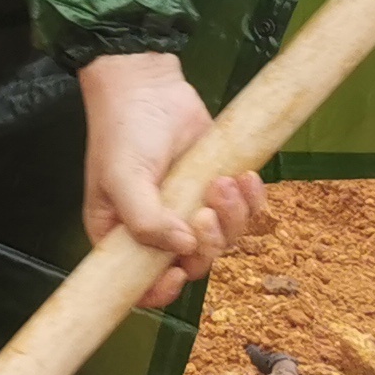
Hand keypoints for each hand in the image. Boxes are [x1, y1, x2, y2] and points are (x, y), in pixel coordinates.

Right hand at [79, 52, 269, 308]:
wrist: (149, 84)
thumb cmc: (123, 131)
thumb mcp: (122, 177)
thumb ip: (145, 219)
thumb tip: (184, 247)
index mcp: (123, 236)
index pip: (141, 284)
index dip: (161, 290)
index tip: (177, 270)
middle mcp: (158, 229)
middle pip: (194, 261)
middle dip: (208, 240)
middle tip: (205, 208)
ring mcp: (190, 210)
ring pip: (225, 240)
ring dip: (232, 216)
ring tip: (223, 182)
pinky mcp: (217, 189)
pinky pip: (247, 214)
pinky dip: (252, 200)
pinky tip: (245, 176)